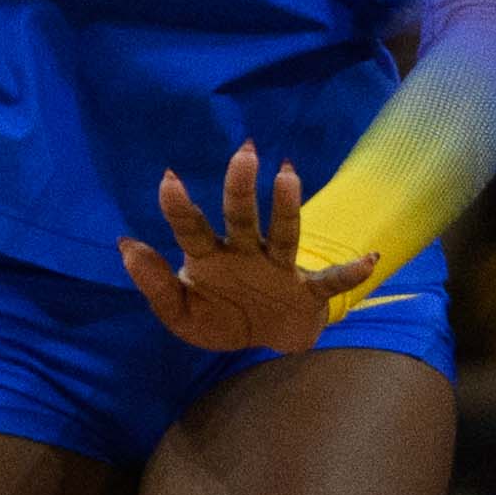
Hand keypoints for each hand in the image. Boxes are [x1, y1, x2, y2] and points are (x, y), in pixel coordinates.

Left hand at [124, 145, 383, 352]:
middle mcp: (246, 252)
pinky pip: (329, 280)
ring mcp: (278, 268)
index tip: (169, 178)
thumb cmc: (222, 316)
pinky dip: (350, 272)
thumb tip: (126, 245)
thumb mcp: (181, 314)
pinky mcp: (306, 290)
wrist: (267, 341)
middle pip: (241, 216)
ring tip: (288, 176)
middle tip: (244, 153)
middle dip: (241, 187)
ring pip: (284, 233)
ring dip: (286, 207)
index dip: (180, 207)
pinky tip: (370, 260)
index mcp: (211, 257)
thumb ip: (155, 285)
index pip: (193, 227)